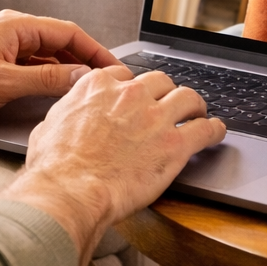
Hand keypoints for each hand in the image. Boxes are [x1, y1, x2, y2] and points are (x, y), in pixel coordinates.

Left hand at [0, 10, 122, 122]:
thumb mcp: (3, 82)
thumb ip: (46, 78)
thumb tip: (82, 76)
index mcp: (15, 26)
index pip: (69, 33)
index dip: (96, 51)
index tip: (115, 69)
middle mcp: (9, 33)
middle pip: (58, 45)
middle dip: (84, 63)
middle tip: (106, 85)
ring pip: (43, 59)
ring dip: (64, 74)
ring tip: (84, 94)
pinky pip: (27, 70)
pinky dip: (44, 81)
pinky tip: (52, 98)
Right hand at [0, 67, 225, 265]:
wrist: (70, 190)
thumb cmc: (55, 166)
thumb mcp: (49, 126)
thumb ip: (67, 112)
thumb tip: (67, 114)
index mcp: (99, 86)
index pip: (126, 76)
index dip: (136, 88)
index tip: (139, 98)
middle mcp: (130, 95)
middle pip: (161, 82)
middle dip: (166, 93)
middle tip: (170, 106)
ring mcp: (155, 117)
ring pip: (188, 97)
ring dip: (195, 106)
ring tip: (198, 114)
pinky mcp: (175, 144)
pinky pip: (206, 129)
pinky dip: (215, 129)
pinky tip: (217, 132)